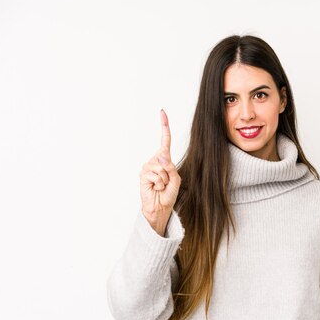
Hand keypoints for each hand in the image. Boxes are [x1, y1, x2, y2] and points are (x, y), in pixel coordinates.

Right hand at [140, 109, 180, 234]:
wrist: (160, 207)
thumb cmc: (168, 193)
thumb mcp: (176, 179)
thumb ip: (171, 167)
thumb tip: (161, 158)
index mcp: (164, 159)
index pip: (164, 140)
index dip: (164, 126)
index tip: (162, 112)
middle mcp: (154, 161)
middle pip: (166, 157)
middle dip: (170, 172)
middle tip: (166, 183)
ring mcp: (147, 167)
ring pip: (162, 168)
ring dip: (165, 180)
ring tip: (161, 186)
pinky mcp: (143, 174)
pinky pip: (156, 175)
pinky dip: (159, 183)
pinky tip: (155, 188)